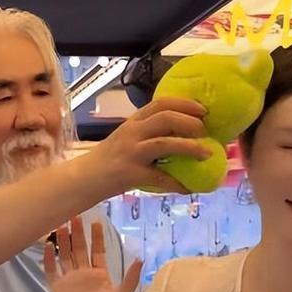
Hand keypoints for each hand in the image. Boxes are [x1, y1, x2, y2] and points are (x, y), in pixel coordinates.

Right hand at [44, 217, 141, 291]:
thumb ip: (130, 277)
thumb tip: (141, 258)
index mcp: (99, 274)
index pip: (97, 250)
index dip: (96, 236)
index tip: (96, 221)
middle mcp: (83, 274)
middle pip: (79, 249)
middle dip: (77, 233)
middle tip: (74, 214)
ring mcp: (69, 280)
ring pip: (64, 256)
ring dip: (62, 241)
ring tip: (60, 224)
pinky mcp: (57, 289)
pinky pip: (51, 270)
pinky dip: (49, 259)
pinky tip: (48, 246)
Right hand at [86, 97, 210, 195]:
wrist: (85, 178)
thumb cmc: (110, 159)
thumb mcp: (128, 138)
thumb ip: (150, 133)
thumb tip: (184, 135)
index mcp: (134, 122)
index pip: (161, 103)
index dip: (185, 104)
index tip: (203, 110)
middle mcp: (132, 133)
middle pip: (165, 118)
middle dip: (190, 122)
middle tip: (205, 131)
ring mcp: (131, 153)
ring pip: (164, 143)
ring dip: (189, 147)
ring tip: (206, 154)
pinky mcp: (131, 174)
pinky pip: (159, 178)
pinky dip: (176, 183)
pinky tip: (187, 188)